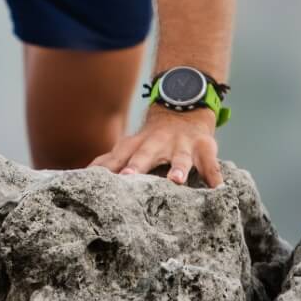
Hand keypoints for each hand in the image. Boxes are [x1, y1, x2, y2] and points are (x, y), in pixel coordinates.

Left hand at [87, 104, 222, 186]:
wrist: (183, 111)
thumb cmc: (150, 140)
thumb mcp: (129, 146)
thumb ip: (109, 162)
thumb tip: (82, 177)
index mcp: (136, 145)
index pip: (118, 156)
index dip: (107, 167)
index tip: (94, 180)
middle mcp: (157, 143)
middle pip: (145, 154)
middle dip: (137, 165)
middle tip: (128, 178)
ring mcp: (182, 144)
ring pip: (180, 157)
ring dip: (178, 168)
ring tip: (176, 181)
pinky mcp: (204, 147)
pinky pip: (211, 163)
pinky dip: (215, 175)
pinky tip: (218, 189)